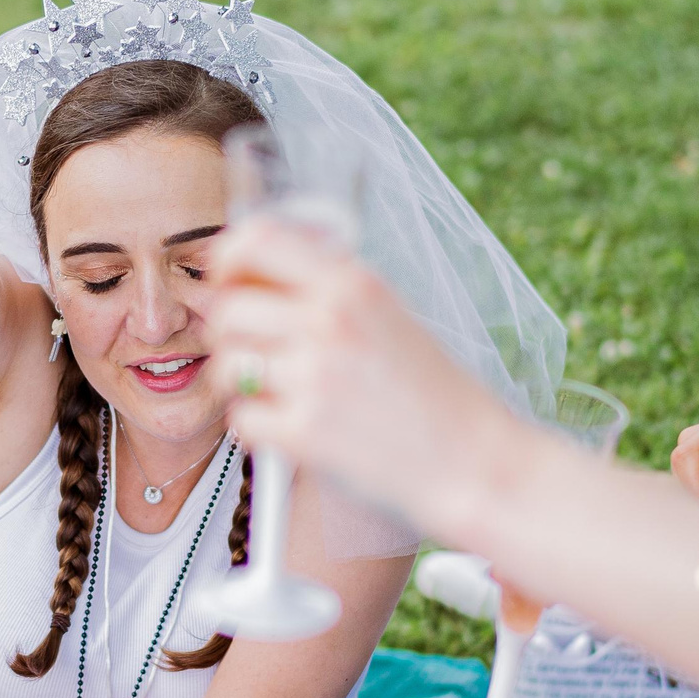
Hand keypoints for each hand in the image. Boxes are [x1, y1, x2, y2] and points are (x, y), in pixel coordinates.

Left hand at [206, 217, 527, 539]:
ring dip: (240, 382)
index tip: (231, 283)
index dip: (229, 260)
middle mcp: (331, 321)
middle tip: (258, 354)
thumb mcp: (385, 313)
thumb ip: (319, 289)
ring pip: (226, 364)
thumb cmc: (428, 390)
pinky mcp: (305, 432)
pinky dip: (258, 427)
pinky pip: (241, 418)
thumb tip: (230, 282)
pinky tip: (292, 427)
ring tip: (281, 393)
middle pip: (228, 308)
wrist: (472, 460)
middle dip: (229, 334)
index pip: (258, 238)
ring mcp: (316, 377)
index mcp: (352, 283)